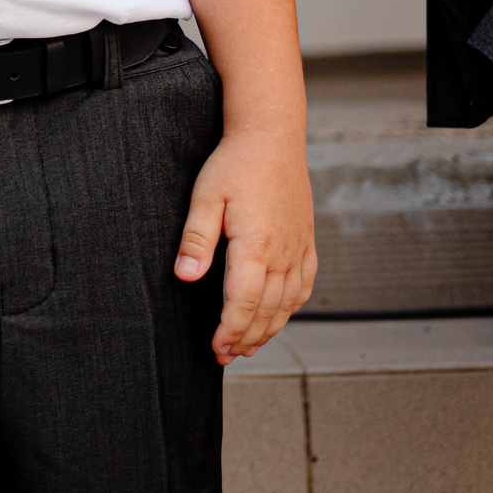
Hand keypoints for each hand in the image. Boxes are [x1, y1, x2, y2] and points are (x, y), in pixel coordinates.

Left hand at [177, 129, 316, 363]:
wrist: (272, 136)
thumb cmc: (235, 163)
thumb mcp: (206, 195)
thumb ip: (197, 238)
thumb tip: (186, 276)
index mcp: (257, 245)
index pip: (244, 303)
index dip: (229, 330)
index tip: (215, 348)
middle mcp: (283, 252)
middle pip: (267, 310)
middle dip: (245, 338)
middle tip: (225, 356)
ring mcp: (299, 247)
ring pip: (288, 303)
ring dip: (268, 329)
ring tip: (247, 346)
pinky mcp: (307, 240)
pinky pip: (304, 284)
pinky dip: (292, 307)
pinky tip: (279, 316)